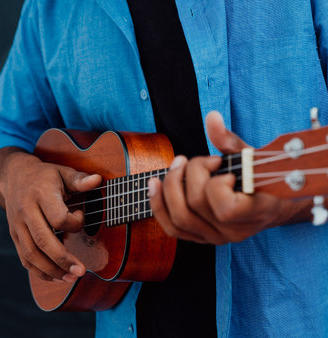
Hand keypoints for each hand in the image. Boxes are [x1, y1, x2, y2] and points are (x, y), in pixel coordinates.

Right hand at [0, 148, 100, 281]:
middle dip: (63, 259)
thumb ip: (80, 180)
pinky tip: (56, 277)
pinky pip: (24, 258)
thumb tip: (97, 180)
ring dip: (52, 270)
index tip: (82, 215)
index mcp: (40, 195)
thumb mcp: (62, 172)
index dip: (75, 223)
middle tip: (81, 271)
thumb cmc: (44, 176)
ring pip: (31, 254)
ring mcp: (17, 225)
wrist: (14, 175)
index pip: (58, 218)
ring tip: (71, 278)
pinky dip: (39, 271)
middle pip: (43, 241)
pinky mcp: (14, 235)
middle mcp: (26, 211)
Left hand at [148, 111, 309, 244]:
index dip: (216, 184)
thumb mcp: (249, 157)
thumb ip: (230, 140)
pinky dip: (158, 205)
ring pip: (180, 218)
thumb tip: (211, 117)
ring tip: (177, 165)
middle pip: (196, 205)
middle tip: (200, 159)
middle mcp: (234, 232)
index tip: (221, 167)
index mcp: (256, 212)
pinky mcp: (200, 238)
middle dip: (191, 173)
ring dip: (171, 185)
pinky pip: (172, 228)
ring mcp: (216, 238)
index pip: (226, 209)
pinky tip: (155, 184)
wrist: (267, 204)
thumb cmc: (260, 177)